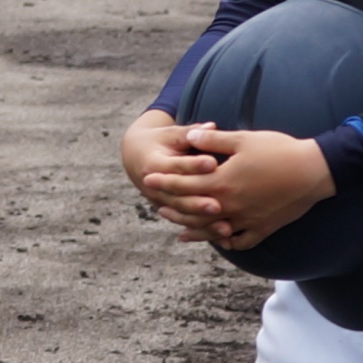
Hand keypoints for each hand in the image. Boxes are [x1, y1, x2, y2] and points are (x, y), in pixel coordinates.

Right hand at [122, 109, 224, 240]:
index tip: (213, 163)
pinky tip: (224, 236)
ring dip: (204, 223)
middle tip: (218, 205)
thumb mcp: (171, 134)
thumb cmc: (160, 141)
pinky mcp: (169, 211)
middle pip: (179, 197)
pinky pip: (188, 224)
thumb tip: (212, 126)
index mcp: (154, 164)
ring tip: (226, 228)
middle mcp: (154, 187)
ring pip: (183, 215)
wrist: (136, 158)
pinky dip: (205, 231)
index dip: (193, 165)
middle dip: (198, 202)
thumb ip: (191, 132)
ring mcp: (161, 202)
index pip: (176, 166)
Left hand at [140, 125, 335, 252]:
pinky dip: (227, 241)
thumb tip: (188, 136)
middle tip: (157, 206)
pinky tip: (219, 240)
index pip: (185, 183)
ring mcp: (246, 219)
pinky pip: (240, 240)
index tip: (147, 179)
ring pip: (212, 230)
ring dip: (194, 228)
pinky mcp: (263, 227)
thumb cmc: (279, 150)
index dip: (165, 181)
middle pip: (194, 210)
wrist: (314, 171)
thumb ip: (213, 140)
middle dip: (174, 207)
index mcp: (222, 182)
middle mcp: (230, 205)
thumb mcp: (243, 139)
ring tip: (180, 228)